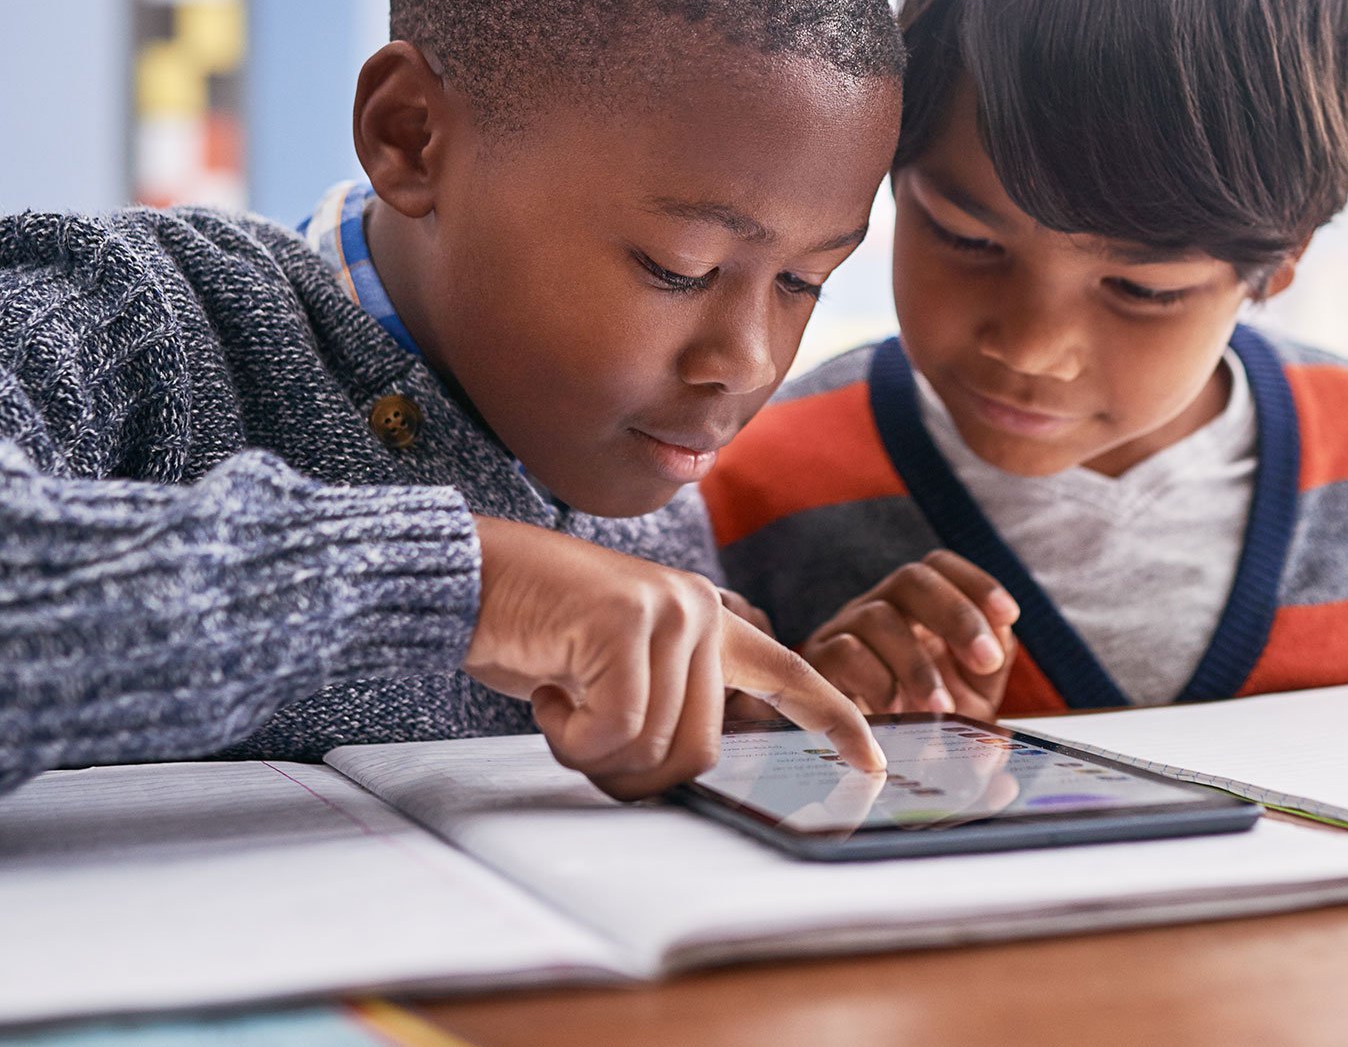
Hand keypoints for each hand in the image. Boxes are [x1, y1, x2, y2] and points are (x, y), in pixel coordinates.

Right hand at [461, 517, 884, 799]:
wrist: (470, 578)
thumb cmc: (535, 632)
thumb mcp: (613, 671)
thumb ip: (662, 703)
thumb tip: (681, 771)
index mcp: (706, 622)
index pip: (788, 674)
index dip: (834, 723)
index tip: (875, 764)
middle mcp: (701, 611)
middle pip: (699, 754)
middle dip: (633, 772)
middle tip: (578, 735)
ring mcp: (670, 611)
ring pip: (656, 747)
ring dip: (592, 752)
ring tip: (557, 697)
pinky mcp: (628, 621)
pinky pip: (616, 731)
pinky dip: (571, 737)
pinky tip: (545, 690)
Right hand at [800, 549, 1018, 719]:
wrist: (867, 765)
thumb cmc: (922, 723)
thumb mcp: (967, 696)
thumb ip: (989, 667)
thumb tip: (1002, 639)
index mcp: (916, 609)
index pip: (939, 567)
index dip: (975, 582)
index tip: (1009, 616)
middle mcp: (879, 608)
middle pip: (912, 579)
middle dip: (957, 615)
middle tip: (986, 661)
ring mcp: (844, 631)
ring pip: (878, 616)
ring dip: (918, 664)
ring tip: (942, 709)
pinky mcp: (819, 663)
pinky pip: (844, 652)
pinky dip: (879, 682)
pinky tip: (897, 713)